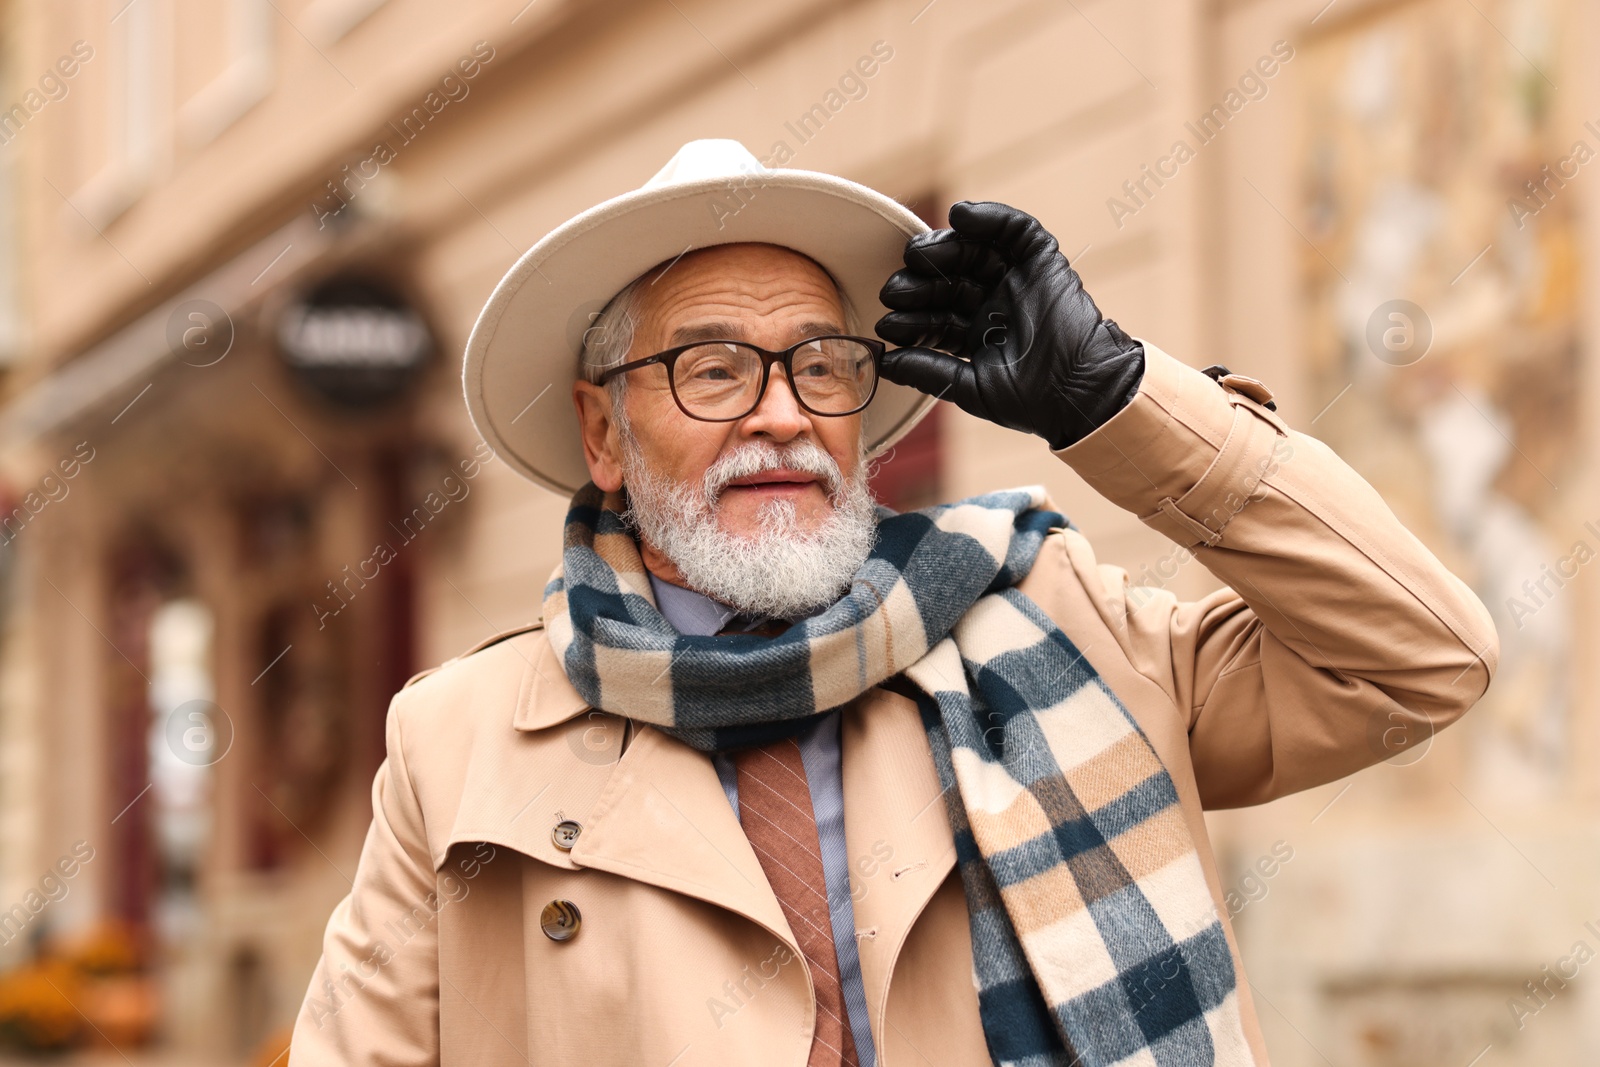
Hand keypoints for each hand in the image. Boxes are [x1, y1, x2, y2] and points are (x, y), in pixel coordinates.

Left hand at [875, 201, 1144, 449]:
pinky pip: (1015, 230)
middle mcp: (994, 303)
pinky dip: (989, 217)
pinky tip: (961, 216)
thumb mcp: (970, 388)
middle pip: (948, 280)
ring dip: (942, 248)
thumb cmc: (1032, 401)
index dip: (910, 318)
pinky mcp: (1043, 261)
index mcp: (977, 334)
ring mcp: (1017, 280)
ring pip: (972, 252)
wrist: (1081, 394)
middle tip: (895, 289)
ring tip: (918, 254)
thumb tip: (884, 362)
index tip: (887, 324)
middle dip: (920, 283)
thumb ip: (928, 371)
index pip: (935, 317)